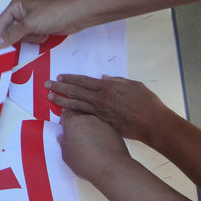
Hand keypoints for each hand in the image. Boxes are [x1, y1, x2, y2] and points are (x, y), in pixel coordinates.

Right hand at [0, 0, 82, 47]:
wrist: (75, 17)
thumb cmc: (54, 13)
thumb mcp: (29, 25)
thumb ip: (12, 35)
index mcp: (16, 4)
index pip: (1, 22)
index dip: (0, 34)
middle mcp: (21, 11)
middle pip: (11, 31)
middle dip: (21, 36)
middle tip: (29, 34)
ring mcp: (30, 20)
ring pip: (21, 37)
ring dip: (31, 38)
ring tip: (40, 31)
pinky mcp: (38, 27)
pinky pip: (31, 39)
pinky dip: (38, 39)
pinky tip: (45, 33)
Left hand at [45, 74, 172, 144]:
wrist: (153, 123)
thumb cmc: (147, 103)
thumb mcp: (133, 85)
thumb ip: (117, 81)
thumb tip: (104, 78)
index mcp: (108, 87)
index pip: (84, 81)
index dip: (70, 79)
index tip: (59, 77)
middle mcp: (101, 98)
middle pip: (75, 91)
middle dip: (59, 87)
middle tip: (46, 85)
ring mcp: (100, 112)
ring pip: (76, 105)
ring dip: (61, 101)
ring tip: (50, 98)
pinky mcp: (102, 123)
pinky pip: (84, 117)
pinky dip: (73, 115)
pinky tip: (64, 114)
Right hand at [60, 109, 131, 182]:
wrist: (111, 168)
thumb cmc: (87, 162)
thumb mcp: (66, 156)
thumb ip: (63, 144)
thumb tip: (63, 140)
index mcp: (73, 121)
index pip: (65, 114)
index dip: (64, 122)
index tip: (64, 130)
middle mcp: (88, 119)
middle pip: (79, 118)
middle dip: (76, 127)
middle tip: (74, 140)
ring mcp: (102, 123)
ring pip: (92, 124)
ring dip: (89, 131)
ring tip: (88, 146)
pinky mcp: (113, 130)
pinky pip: (103, 130)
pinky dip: (100, 136)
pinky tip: (99, 149)